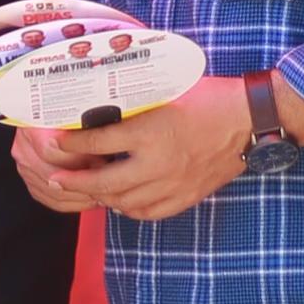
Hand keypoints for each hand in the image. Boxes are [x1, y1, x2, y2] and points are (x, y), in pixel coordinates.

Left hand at [17, 77, 251, 221]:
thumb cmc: (209, 98)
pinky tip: (121, 201)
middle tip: (56, 179)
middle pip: (103, 182)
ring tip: (88, 190)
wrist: (248, 119)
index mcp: (149, 131)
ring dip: (101, 197)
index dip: (71, 144)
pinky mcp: (185, 196)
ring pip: (123, 201)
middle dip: (74, 182)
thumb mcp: (166, 91)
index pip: (97, 142)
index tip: (55, 143)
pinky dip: (129, 209)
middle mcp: (156, 162)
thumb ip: (136, 102)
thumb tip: (103, 103)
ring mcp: (171, 183)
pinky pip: (149, 212)